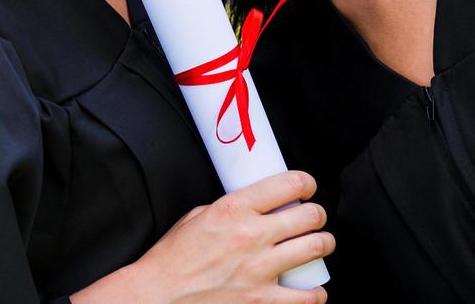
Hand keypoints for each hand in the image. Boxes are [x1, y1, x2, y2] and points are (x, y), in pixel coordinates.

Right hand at [73, 171, 333, 303]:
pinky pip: (306, 297)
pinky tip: (313, 290)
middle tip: (314, 218)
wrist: (152, 299)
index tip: (308, 187)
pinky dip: (315, 294)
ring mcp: (258, 271)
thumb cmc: (170, 261)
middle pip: (310, 215)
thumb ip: (231, 209)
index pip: (289, 183)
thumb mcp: (197, 218)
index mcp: (234, 209)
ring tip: (320, 244)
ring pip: (316, 247)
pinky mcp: (260, 302)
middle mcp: (251, 236)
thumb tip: (258, 204)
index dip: (307, 182)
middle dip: (318, 214)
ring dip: (323, 244)